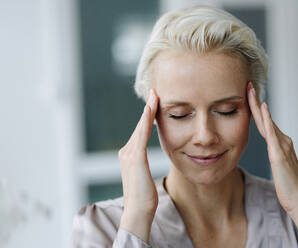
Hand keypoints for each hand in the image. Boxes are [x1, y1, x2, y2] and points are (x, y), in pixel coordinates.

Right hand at [118, 89, 158, 242]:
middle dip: (148, 108)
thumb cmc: (144, 197)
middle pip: (140, 126)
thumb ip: (142, 164)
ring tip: (155, 96)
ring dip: (148, 111)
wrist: (138, 212)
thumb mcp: (144, 176)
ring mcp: (129, 154)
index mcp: (129, 155)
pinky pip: (142, 136)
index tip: (154, 103)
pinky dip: (146, 122)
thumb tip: (144, 160)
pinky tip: (150, 110)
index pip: (140, 132)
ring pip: (141, 128)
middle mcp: (126, 152)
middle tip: (154, 92)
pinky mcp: (135, 159)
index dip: (148, 117)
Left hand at [247, 82, 297, 245]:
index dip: (256, 109)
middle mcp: (283, 141)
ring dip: (259, 106)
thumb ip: (275, 155)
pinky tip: (263, 109)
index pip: (265, 123)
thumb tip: (271, 149)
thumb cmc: (288, 186)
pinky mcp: (280, 155)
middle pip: (265, 118)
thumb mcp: (279, 167)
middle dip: (256, 102)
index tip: (247, 96)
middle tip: (247, 85)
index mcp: (280, 144)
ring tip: (250, 92)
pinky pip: (272, 134)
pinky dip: (268, 120)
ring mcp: (283, 147)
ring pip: (267, 122)